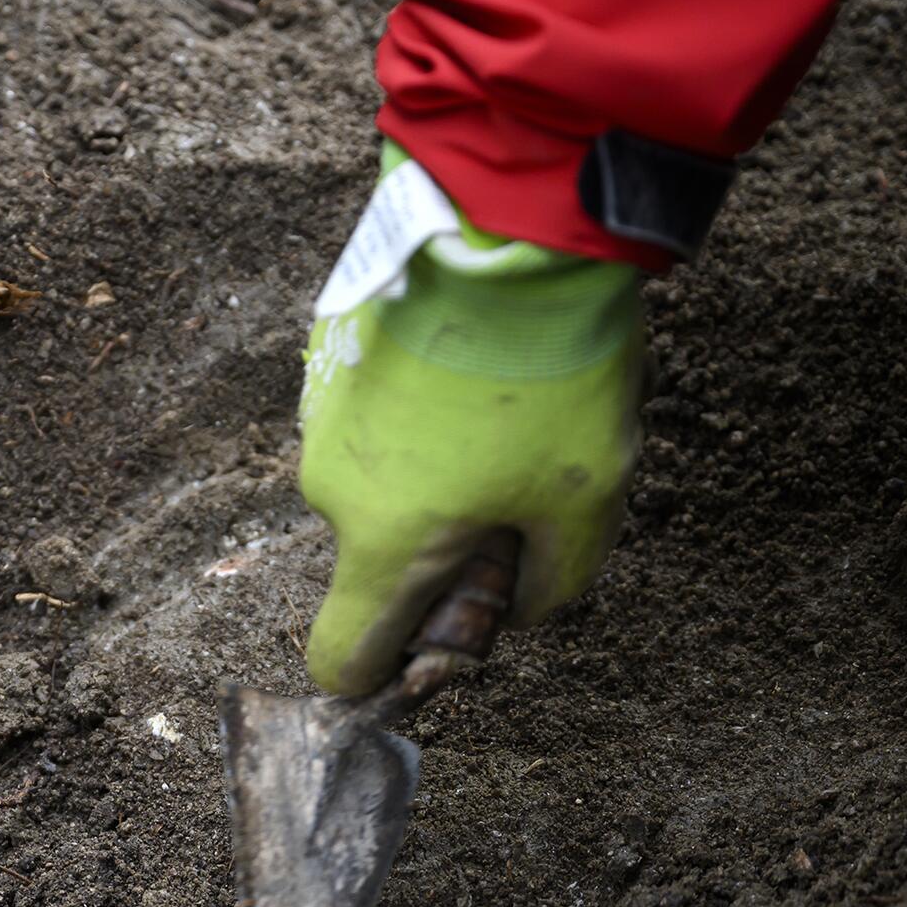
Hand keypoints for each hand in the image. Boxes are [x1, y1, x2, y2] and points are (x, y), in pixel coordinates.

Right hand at [299, 157, 645, 696]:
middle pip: (381, 559)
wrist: (505, 231)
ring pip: (383, 486)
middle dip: (445, 547)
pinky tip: (477, 371)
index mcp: (385, 544)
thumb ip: (549, 587)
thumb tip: (515, 606)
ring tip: (509, 411)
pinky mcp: (328, 366)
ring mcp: (321, 424)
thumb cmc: (548, 377)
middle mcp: (332, 493)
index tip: (435, 647)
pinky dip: (419, 419)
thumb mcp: (585, 502)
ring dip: (437, 477)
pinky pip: (374, 423)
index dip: (382, 675)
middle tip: (524, 488)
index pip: (341, 659)